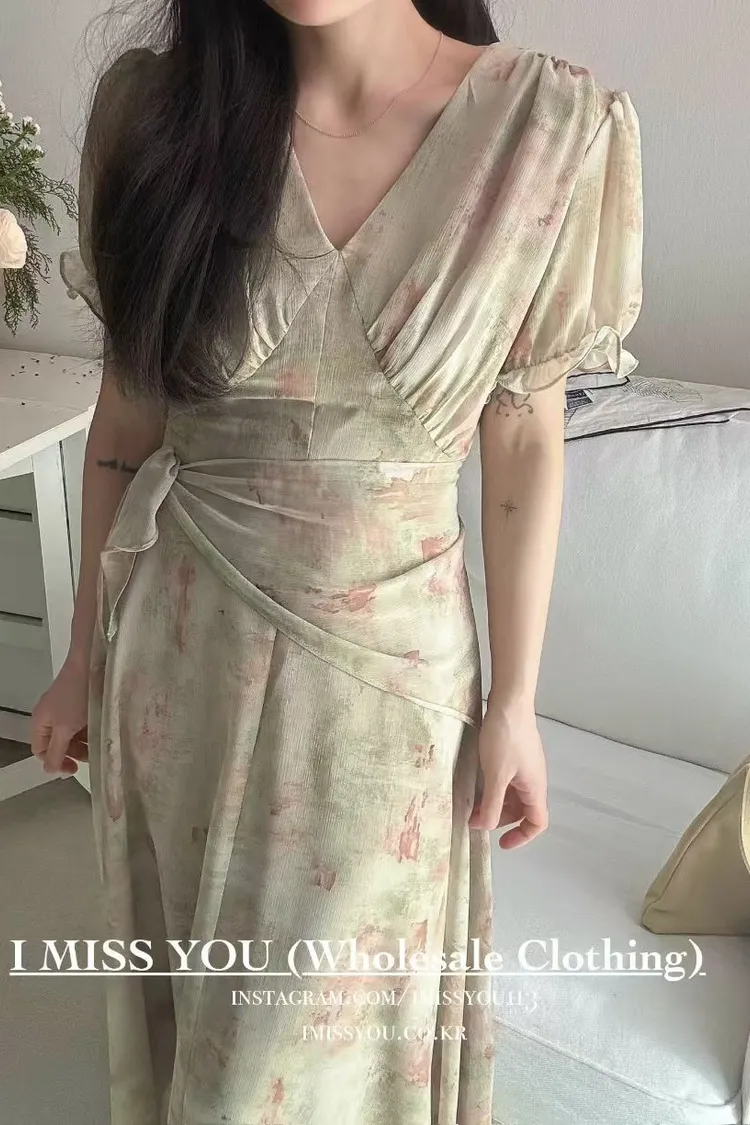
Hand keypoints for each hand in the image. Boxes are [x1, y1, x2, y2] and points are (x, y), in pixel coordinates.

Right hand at [30, 654, 89, 775]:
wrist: (91, 662)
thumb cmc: (76, 697)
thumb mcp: (64, 729)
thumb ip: (56, 751)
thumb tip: (49, 770)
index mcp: (40, 722)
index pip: (41, 751)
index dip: (57, 762)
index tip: (75, 768)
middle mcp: (49, 715)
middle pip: (57, 743)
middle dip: (73, 752)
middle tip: (92, 755)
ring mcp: (64, 707)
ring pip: (71, 733)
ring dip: (84, 741)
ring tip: (100, 743)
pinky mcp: (79, 700)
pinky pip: (81, 722)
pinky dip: (90, 729)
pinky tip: (102, 730)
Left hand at [468, 696, 548, 848]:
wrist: (510, 700)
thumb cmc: (505, 738)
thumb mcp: (496, 775)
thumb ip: (491, 804)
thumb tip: (484, 827)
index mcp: (535, 788)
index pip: (538, 822)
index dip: (522, 836)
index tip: (501, 843)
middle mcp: (534, 779)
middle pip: (522, 810)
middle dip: (500, 818)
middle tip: (476, 818)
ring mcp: (526, 765)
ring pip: (513, 794)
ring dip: (495, 802)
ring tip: (473, 802)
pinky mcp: (516, 753)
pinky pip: (507, 779)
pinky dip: (494, 787)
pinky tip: (476, 781)